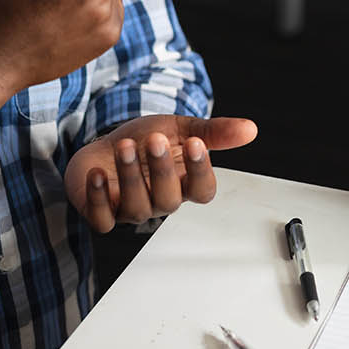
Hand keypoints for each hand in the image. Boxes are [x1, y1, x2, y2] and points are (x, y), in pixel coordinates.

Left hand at [65, 115, 258, 231]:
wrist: (106, 146)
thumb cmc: (145, 141)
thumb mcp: (181, 129)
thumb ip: (213, 132)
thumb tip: (249, 129)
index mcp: (184, 183)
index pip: (202, 191)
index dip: (200, 171)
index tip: (196, 144)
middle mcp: (160, 201)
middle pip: (169, 200)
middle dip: (161, 169)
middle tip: (154, 140)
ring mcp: (131, 210)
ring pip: (137, 207)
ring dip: (130, 176)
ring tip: (125, 146)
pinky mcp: (103, 215)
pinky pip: (103, 220)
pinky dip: (98, 197)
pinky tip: (98, 173)